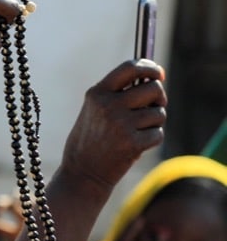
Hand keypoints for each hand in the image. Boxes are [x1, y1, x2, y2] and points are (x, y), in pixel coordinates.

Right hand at [58, 60, 166, 196]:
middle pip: (153, 88)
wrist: (82, 173)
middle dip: (158, 97)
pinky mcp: (132, 143)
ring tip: (136, 132)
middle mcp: (108, 105)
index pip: (130, 67)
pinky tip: (135, 146)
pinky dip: (152, 139)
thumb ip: (119, 93)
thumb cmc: (91, 139)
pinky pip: (158, 133)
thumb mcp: (95, 110)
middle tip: (151, 107)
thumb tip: (157, 77)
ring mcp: (120, 124)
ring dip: (154, 122)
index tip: (158, 73)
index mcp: (97, 93)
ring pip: (159, 113)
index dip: (149, 67)